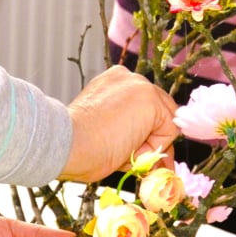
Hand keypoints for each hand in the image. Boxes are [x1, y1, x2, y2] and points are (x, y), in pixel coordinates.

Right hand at [62, 65, 178, 182]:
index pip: (146, 110)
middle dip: (153, 141)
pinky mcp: (150, 98)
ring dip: (150, 145)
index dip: (146, 135)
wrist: (66, 144)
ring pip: (165, 124)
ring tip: (122, 150)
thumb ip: (130, 134)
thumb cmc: (78, 146)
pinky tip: (129, 145)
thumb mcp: (107, 133)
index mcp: (114, 83)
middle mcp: (129, 78)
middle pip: (160, 114)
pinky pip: (169, 130)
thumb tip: (155, 157)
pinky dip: (155, 146)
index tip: (136, 152)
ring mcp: (140, 85)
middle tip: (136, 158)